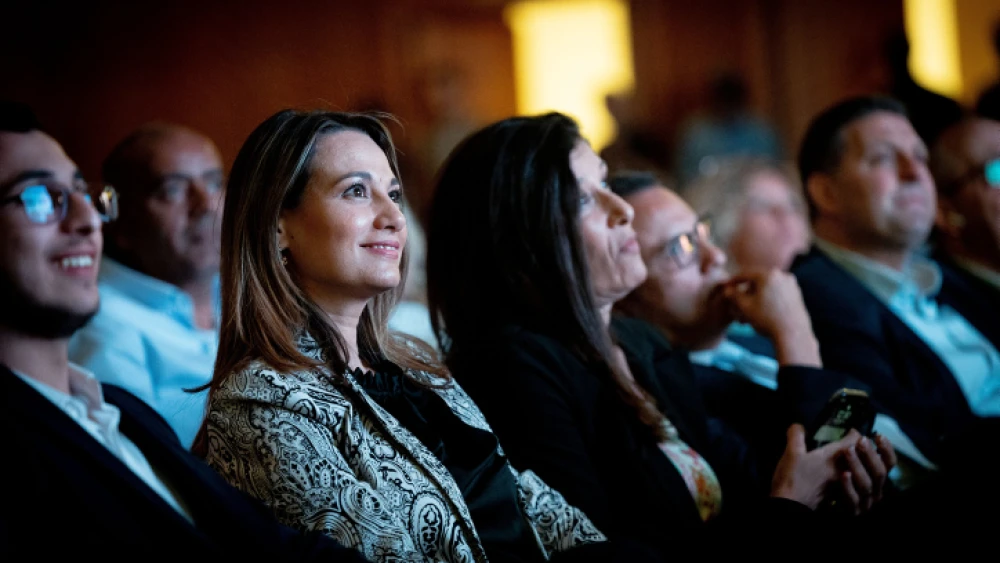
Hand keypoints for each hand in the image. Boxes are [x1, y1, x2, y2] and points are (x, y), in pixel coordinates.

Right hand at [722, 270, 819, 366]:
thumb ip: (734, 295)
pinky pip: (777, 294)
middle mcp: (782, 275)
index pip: (745, 274)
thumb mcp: (745, 307)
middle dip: (745, 295)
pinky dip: (767, 301)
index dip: (733, 281)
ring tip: (747, 316)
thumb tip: (727, 290)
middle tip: (737, 306)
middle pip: (757, 282)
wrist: (793, 334)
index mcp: (768, 274)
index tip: (726, 288)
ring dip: (755, 300)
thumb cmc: (766, 319)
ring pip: (767, 290)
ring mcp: (791, 285)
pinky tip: (761, 314)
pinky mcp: (797, 295)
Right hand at [769, 424, 893, 513]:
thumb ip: (796, 435)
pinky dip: (851, 476)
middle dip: (861, 448)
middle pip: (862, 456)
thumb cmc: (794, 478)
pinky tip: (842, 475)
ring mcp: (842, 484)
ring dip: (859, 463)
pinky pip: (852, 483)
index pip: (854, 441)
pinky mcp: (838, 495)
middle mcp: (843, 469)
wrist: (792, 506)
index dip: (854, 433)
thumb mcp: (791, 453)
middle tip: (856, 442)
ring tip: (851, 458)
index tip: (850, 430)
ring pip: (859, 471)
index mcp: (834, 456)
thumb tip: (798, 426)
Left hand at [836, 433, 896, 512]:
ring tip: (847, 451)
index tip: (878, 436)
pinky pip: (853, 499)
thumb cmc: (831, 478)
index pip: (889, 464)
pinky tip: (843, 474)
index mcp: (875, 476)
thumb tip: (853, 431)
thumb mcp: (839, 460)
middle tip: (861, 441)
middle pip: (880, 473)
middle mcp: (875, 489)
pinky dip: (849, 486)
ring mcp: (865, 502)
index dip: (887, 450)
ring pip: (866, 485)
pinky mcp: (853, 510)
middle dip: (871, 456)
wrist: (815, 501)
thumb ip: (848, 447)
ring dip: (858, 466)